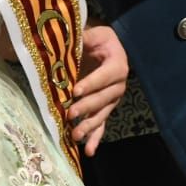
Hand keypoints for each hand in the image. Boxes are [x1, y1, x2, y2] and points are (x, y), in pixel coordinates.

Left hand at [68, 24, 128, 155]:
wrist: (105, 48)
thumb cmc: (98, 40)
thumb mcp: (94, 34)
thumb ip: (84, 38)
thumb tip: (67, 39)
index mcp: (118, 64)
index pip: (105, 76)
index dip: (92, 83)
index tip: (76, 91)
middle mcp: (119, 85)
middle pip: (103, 98)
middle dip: (86, 107)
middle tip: (70, 113)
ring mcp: (112, 99)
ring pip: (102, 114)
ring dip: (89, 126)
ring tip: (75, 135)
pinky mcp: (105, 109)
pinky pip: (102, 125)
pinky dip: (95, 138)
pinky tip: (89, 151)